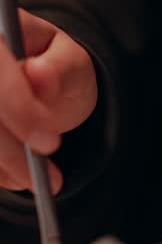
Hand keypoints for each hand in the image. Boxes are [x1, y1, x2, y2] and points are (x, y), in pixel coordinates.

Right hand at [0, 10, 97, 194]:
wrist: (40, 84)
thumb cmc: (54, 68)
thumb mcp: (72, 63)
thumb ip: (61, 68)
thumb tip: (39, 76)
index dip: (18, 108)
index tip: (49, 143)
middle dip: (10, 150)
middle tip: (47, 178)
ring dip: (2, 166)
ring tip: (37, 181)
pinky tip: (15, 175)